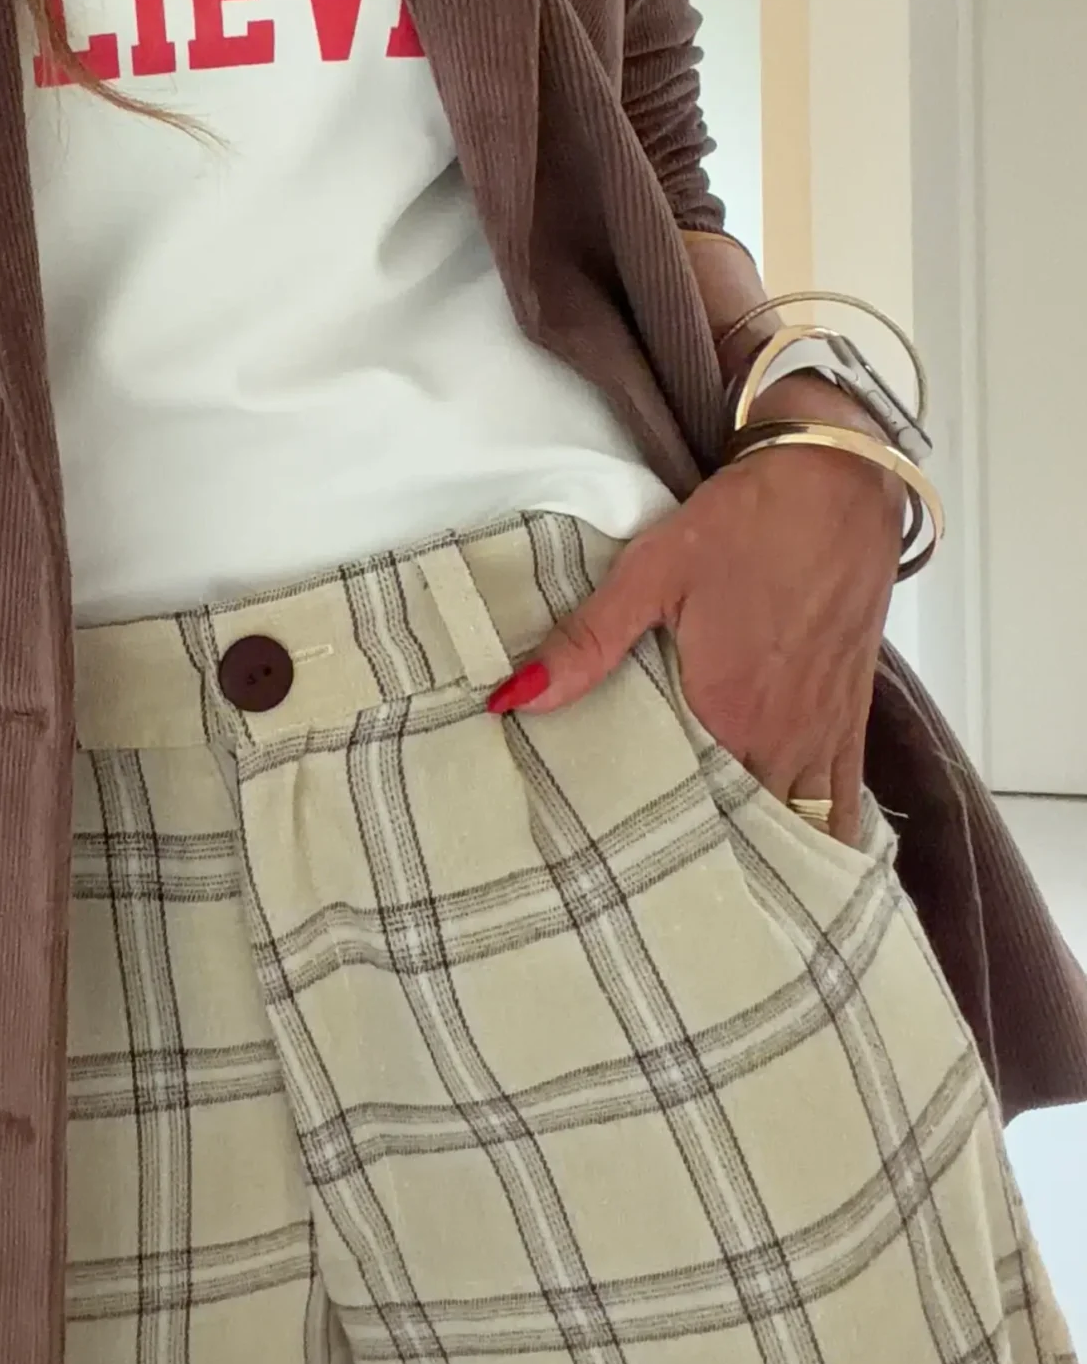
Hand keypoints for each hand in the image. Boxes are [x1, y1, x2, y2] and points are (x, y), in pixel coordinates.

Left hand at [491, 396, 906, 843]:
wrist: (839, 484)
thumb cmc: (748, 524)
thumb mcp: (652, 573)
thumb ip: (587, 644)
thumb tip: (513, 697)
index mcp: (726, 712)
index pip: (679, 804)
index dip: (646, 833)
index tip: (612, 859)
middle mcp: (780, 738)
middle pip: (736, 824)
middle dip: (700, 851)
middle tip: (650, 879)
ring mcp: (823, 734)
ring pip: (792, 824)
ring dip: (757, 850)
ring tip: (713, 879)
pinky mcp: (851, 718)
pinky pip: (843, 803)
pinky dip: (820, 834)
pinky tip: (789, 854)